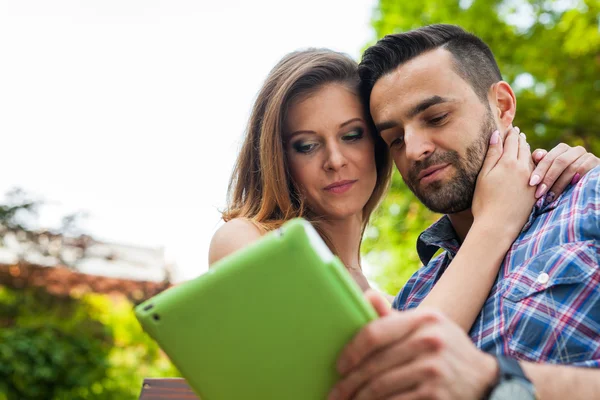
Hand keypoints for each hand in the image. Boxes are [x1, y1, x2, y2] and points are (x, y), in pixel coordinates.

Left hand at [329, 292, 497, 399]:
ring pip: (382, 387)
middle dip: (350, 383)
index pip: (375, 332)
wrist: (484, 380)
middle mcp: (430, 342)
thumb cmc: (445, 349)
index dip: (352, 351)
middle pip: (375, 365)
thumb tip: (366, 295)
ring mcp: (434, 370)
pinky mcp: (436, 395)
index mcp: (423, 319)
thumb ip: (394, 317)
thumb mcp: (426, 327)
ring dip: (360, 399)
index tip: (339, 366)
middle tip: (335, 394)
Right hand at [471, 126, 535, 234]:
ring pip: (531, 158)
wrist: (498, 226)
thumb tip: (496, 135)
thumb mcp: (484, 176)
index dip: (510, 133)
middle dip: (520, 139)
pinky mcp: (535, 191)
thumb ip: (491, 154)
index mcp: (508, 163)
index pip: (511, 141)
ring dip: (527, 149)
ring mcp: (532, 180)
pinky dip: (532, 163)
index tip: (509, 127)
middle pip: (523, 147)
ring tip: (523, 144)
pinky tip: (529, 163)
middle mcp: (523, 168)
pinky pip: (536, 171)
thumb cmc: (484, 202)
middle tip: (517, 132)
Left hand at [530, 143, 599, 200]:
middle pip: (559, 161)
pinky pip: (584, 169)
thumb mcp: (549, 171)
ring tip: (550, 197)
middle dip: (548, 178)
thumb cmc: (561, 178)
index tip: (531, 183)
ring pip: (571, 167)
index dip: (539, 170)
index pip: (548, 157)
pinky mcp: (596, 162)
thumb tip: (537, 156)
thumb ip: (541, 163)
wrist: (585, 185)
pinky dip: (575, 179)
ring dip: (560, 184)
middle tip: (539, 193)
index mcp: (562, 149)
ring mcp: (587, 155)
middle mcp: (575, 150)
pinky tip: (569, 187)